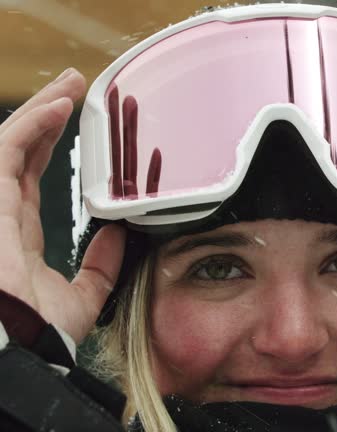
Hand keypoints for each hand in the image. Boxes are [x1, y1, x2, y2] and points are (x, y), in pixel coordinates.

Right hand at [0, 68, 124, 342]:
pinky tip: (58, 107)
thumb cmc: (41, 337)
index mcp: (17, 237)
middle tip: (72, 87)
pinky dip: (30, 126)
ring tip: (69, 85)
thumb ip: (99, 267)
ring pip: (8, 145)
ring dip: (39, 111)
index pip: (29, 179)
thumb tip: (117, 236)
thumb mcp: (82, 297)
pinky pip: (4, 153)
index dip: (47, 147)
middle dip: (43, 118)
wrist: (22, 352)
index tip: (72, 122)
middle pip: (19, 154)